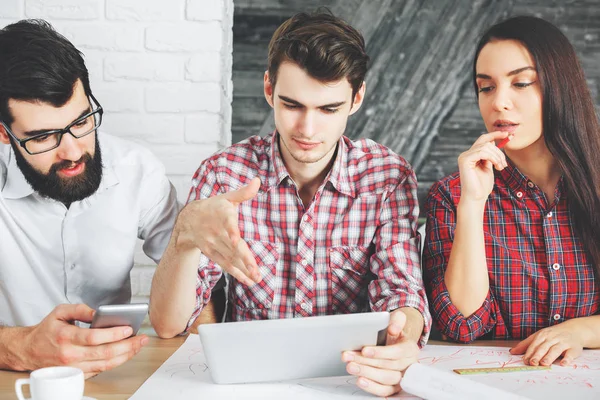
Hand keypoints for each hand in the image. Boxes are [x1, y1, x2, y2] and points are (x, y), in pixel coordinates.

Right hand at [17, 304, 147, 377]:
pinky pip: (99, 371)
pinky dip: (114, 363)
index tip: (128, 329)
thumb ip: (80, 309)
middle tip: (141, 338)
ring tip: (138, 346)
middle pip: (104, 353)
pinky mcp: (76, 375)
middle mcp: (70, 354)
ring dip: (125, 356)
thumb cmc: (47, 330)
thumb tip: (98, 312)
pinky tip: (125, 354)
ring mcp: (73, 367)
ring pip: (104, 365)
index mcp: (65, 337)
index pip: (93, 337)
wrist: (29, 350)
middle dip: (127, 346)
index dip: (113, 334)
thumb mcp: (59, 312)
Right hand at [176, 177, 260, 285]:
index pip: (228, 223)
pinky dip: (237, 274)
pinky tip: (248, 281)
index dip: (232, 231)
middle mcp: (217, 232)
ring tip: (256, 279)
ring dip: (243, 270)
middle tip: (255, 270)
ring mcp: (213, 245)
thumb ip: (243, 192)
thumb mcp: (227, 198)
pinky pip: (226, 265)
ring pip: (230, 259)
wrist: (188, 220)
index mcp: (222, 215)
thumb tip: (258, 181)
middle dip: (244, 259)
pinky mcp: (212, 254)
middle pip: (232, 247)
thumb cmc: (213, 207)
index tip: (236, 239)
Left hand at [342, 310, 419, 396]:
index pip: (397, 352)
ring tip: (351, 366)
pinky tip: (359, 380)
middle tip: (349, 357)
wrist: (394, 341)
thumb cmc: (393, 332)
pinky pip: (384, 391)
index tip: (364, 350)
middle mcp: (408, 364)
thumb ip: (396, 320)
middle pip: (388, 366)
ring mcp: (402, 377)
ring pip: (385, 379)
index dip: (380, 352)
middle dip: (366, 361)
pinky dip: (371, 387)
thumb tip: (393, 328)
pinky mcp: (394, 387)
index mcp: (410, 348)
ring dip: (366, 373)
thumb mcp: (396, 320)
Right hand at [458, 131, 510, 202]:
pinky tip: (497, 166)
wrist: (476, 198)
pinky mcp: (465, 160)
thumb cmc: (482, 185)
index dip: (495, 134)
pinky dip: (493, 158)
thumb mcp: (488, 166)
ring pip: (486, 147)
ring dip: (498, 156)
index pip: (483, 139)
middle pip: (486, 142)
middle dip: (499, 152)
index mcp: (471, 155)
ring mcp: (464, 157)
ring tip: (501, 167)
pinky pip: (482, 152)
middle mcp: (466, 154)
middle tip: (504, 164)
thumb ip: (490, 155)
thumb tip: (495, 142)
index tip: (507, 134)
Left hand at [510, 322, 583, 366]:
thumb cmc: (553, 335)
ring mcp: (563, 342)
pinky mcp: (574, 348)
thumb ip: (526, 344)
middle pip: (543, 347)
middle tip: (532, 363)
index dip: (529, 353)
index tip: (525, 361)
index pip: (534, 345)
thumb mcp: (538, 336)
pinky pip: (570, 354)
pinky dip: (567, 359)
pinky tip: (563, 364)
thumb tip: (512, 352)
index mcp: (542, 335)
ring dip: (549, 357)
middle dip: (537, 355)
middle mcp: (552, 338)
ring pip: (555, 350)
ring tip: (544, 363)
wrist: (574, 330)